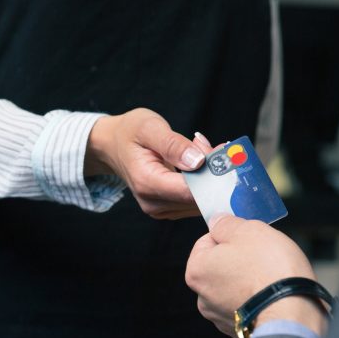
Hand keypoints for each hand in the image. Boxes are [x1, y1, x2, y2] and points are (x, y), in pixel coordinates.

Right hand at [85, 108, 205, 219]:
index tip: (226, 154)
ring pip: (200, 200)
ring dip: (211, 177)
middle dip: (214, 174)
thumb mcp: (150, 128)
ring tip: (202, 148)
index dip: (213, 175)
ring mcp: (161, 209)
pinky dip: (204, 182)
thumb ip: (174, 145)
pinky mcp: (168, 209)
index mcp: (147, 183)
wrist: (112, 145)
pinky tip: (199, 161)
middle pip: (198, 197)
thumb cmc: (129, 133)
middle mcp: (153, 203)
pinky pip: (195, 200)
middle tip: (217, 146)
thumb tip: (198, 161)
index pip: (190, 191)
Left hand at [185, 214, 325, 337]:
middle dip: (241, 258)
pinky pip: (248, 306)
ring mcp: (220, 317)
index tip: (249, 237)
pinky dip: (258, 300)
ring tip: (271, 277)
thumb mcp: (248, 230)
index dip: (230, 234)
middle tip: (264, 256)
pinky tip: (273, 295)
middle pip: (221, 266)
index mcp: (196, 271)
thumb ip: (226, 223)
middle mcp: (202, 298)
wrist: (294, 315)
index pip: (207, 241)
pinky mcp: (240, 332)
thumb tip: (217, 221)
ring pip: (234, 287)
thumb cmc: (270, 270)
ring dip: (250, 280)